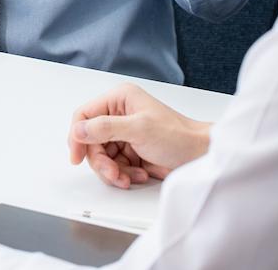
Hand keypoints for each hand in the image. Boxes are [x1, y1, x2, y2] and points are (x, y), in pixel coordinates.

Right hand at [67, 83, 209, 188]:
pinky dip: (123, 175)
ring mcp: (125, 134)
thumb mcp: (139, 129)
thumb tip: (78, 130)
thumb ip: (105, 128)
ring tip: (128, 178)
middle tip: (113, 173)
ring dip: (113, 171)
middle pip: (92, 141)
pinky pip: (114, 166)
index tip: (76, 157)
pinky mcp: (131, 151)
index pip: (84, 115)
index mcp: (119, 99)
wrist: (200, 156)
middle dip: (101, 161)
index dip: (77, 136)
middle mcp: (119, 114)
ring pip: (102, 156)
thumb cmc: (177, 136)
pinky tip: (139, 176)